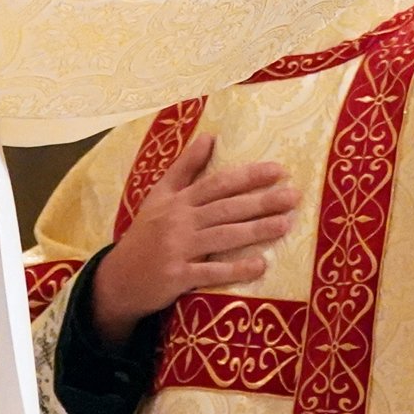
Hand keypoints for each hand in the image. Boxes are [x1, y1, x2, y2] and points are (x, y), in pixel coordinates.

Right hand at [89, 133, 296, 345]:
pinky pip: (212, 271)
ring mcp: (178, 248)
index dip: (248, 176)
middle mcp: (178, 220)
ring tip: (285, 224)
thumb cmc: (146, 233)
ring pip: (223, 236)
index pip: (217, 183)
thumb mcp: (160, 195)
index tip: (278, 170)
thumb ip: (185, 167)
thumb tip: (209, 135)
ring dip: (256, 230)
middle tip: (293, 196)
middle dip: (261, 201)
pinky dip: (236, 269)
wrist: (120, 278)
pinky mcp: (178, 276)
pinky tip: (260, 265)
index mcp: (177, 200)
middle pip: (225, 208)